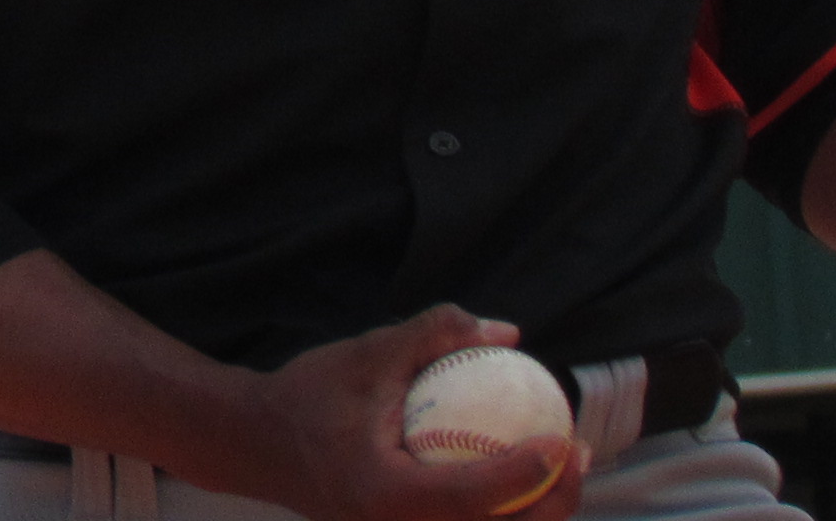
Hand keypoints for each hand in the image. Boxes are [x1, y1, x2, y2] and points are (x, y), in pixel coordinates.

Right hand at [232, 309, 579, 520]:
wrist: (257, 443)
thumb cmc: (309, 395)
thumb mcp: (370, 353)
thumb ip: (434, 335)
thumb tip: (506, 332)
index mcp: (389, 495)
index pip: (476, 495)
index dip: (530, 473)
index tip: (563, 436)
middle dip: (554, 501)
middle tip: (577, 451)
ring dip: (538, 510)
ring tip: (566, 466)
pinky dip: (507, 508)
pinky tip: (529, 474)